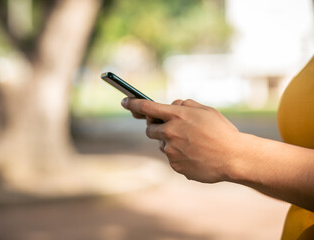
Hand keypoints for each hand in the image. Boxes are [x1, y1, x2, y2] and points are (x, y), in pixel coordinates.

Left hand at [121, 97, 241, 182]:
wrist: (234, 157)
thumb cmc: (221, 131)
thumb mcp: (205, 110)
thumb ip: (185, 105)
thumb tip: (172, 105)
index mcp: (176, 115)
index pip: (146, 106)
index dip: (132, 103)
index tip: (124, 101)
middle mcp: (170, 132)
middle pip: (149, 129)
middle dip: (156, 127)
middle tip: (170, 128)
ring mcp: (171, 151)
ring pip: (162, 144)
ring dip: (170, 142)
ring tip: (192, 144)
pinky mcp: (175, 165)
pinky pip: (171, 158)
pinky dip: (179, 155)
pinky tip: (195, 155)